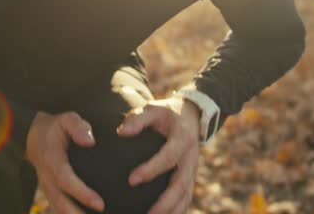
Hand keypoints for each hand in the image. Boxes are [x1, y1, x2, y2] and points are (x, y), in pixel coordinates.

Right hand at [25, 111, 105, 212]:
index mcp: (52, 160)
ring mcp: (47, 187)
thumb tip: (90, 142)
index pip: (66, 181)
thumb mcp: (66, 119)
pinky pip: (59, 208)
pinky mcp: (51, 192)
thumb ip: (78, 127)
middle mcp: (47, 177)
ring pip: (59, 209)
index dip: (82, 194)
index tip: (100, 204)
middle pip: (61, 203)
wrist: (33, 135)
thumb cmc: (56, 127)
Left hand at [116, 97, 201, 213]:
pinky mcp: (190, 180)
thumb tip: (121, 132)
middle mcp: (190, 159)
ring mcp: (192, 172)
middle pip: (180, 185)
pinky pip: (185, 200)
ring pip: (185, 197)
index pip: (168, 158)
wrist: (192, 117)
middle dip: (165, 202)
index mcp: (182, 139)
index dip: (151, 169)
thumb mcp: (154, 109)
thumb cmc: (166, 113)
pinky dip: (176, 212)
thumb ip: (138, 119)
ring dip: (171, 212)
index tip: (131, 180)